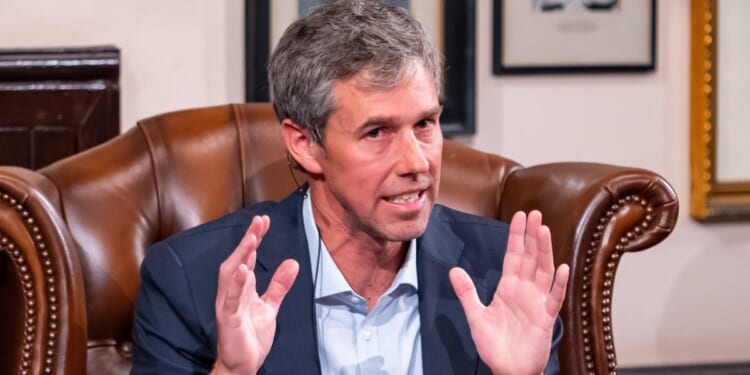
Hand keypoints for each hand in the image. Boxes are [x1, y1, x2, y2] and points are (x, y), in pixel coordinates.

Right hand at [212, 215, 299, 374]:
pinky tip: (242, 270)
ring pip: (231, 274)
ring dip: (241, 255)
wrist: (242, 364)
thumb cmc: (251, 336)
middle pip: (238, 259)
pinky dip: (235, 283)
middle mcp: (232, 292)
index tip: (264, 221)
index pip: (248, 257)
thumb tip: (292, 263)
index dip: (255, 238)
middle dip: (248, 239)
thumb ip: (279, 286)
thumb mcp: (270, 307)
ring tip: (252, 238)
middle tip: (259, 222)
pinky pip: (230, 298)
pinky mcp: (228, 318)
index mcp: (242, 288)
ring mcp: (228, 304)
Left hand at [449, 211, 568, 374]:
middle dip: (532, 236)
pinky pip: (554, 298)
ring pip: (543, 271)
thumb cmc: (494, 346)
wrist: (507, 369)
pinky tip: (561, 268)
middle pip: (530, 258)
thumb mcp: (475, 316)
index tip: (520, 217)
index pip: (513, 256)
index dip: (517, 236)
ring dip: (544, 251)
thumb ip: (467, 293)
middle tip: (535, 213)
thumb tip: (454, 270)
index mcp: (508, 287)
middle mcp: (525, 290)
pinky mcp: (546, 318)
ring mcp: (537, 302)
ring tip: (544, 230)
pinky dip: (558, 284)